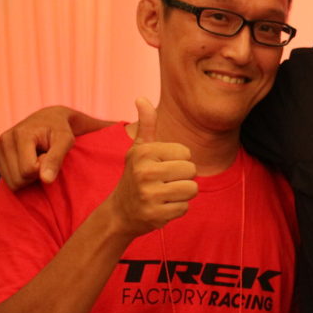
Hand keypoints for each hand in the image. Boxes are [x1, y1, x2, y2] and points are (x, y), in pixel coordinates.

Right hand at [0, 106, 77, 189]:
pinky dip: (20, 175)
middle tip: (43, 157)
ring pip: (12, 183)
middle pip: (18, 179)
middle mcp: (5, 140)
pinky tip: (27, 160)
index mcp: (20, 134)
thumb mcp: (65, 140)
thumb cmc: (60, 130)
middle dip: (35, 174)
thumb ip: (56, 159)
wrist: (48, 118)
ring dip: (28, 176)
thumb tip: (46, 180)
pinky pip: (8, 180)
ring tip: (36, 158)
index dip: (44, 168)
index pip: (29, 170)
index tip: (49, 155)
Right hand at [106, 98, 197, 237]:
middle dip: (183, 178)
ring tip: (165, 194)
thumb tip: (141, 98)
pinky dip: (177, 209)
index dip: (179, 160)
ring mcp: (150, 195)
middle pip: (191, 170)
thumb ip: (146, 124)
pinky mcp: (156, 215)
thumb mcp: (139, 149)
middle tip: (164, 182)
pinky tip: (161, 207)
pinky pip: (185, 208)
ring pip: (192, 189)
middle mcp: (145, 172)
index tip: (162, 167)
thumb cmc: (135, 175)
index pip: (186, 153)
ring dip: (182, 194)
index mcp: (144, 152)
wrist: (120, 212)